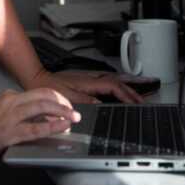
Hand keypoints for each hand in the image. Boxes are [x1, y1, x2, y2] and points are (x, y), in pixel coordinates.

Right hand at [0, 88, 79, 162]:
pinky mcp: (8, 133)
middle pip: (44, 94)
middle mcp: (10, 102)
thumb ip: (15, 111)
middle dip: (63, 102)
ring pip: (43, 106)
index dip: (56, 99)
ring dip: (62, 111)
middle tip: (74, 110)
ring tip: (73, 117)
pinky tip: (61, 127)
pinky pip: (36, 128)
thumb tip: (37, 119)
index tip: (66, 106)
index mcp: (8, 96)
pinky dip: (52, 126)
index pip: (39, 92)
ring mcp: (9, 117)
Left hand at [26, 68, 146, 104]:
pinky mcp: (89, 85)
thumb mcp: (66, 98)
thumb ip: (84, 101)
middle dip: (133, 92)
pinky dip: (119, 90)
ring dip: (128, 89)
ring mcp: (91, 82)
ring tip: (141, 95)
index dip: (125, 95)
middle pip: (118, 84)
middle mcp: (92, 80)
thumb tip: (100, 104)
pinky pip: (109, 86)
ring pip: (115, 84)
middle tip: (144, 101)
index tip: (134, 104)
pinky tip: (124, 94)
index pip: (113, 87)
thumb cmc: (51, 89)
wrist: (40, 82)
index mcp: (89, 83)